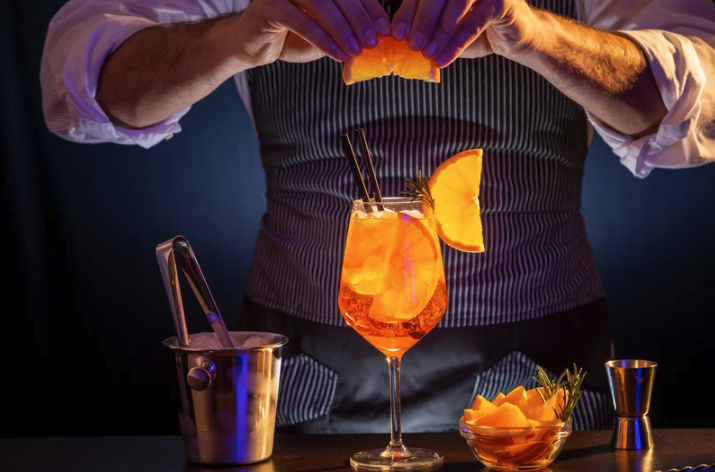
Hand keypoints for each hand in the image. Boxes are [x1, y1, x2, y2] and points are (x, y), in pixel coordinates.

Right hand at [237, 0, 390, 65]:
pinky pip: (302, 22)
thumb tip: (378, 36)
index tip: (384, 29)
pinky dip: (323, 40)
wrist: (252, 44)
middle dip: (358, 18)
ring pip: (321, 4)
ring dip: (342, 29)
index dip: (369, 8)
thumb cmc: (291, 35)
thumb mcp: (325, 30)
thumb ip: (347, 28)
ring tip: (357, 50)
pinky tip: (338, 55)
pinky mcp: (269, 5)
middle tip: (373, 41)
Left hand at [390, 0, 543, 66]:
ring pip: (457, 4)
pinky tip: (444, 59)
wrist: (514, 38)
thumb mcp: (446, 33)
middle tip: (411, 44)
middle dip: (422, 21)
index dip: (408, 12)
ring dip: (440, 32)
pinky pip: (475, 22)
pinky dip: (458, 42)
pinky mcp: (502, 1)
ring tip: (427, 54)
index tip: (396, 34)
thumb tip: (399, 43)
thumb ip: (426, 33)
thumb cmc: (476, 32)